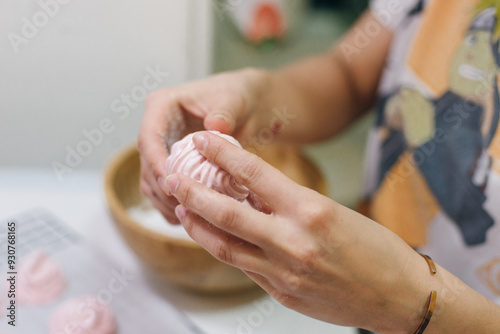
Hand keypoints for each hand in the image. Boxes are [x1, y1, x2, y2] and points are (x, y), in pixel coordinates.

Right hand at [137, 69, 266, 222]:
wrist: (246, 104)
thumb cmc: (238, 95)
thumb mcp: (234, 100)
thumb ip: (224, 113)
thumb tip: (214, 127)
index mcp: (162, 105)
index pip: (148, 137)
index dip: (155, 163)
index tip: (171, 183)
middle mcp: (156, 127)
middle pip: (147, 163)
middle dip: (163, 187)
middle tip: (183, 206)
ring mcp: (161, 147)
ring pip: (151, 180)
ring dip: (165, 200)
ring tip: (187, 216)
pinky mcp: (170, 164)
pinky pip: (163, 188)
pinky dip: (172, 204)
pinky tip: (189, 218)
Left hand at [161, 131, 434, 332]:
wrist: (398, 296)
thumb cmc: (375, 249)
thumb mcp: (334, 211)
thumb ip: (290, 204)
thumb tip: (253, 193)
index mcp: (311, 210)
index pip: (254, 173)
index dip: (222, 154)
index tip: (203, 141)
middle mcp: (293, 241)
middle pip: (227, 212)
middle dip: (192, 193)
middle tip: (171, 178)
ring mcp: (284, 271)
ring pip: (225, 246)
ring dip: (198, 227)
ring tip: (182, 211)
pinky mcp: (282, 293)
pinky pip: (244, 267)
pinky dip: (225, 249)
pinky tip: (215, 239)